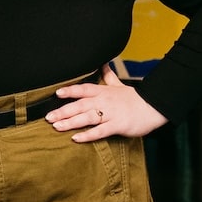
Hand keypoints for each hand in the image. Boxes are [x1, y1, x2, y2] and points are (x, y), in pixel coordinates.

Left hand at [46, 65, 166, 142]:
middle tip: (48, 117)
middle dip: (63, 111)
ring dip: (71, 122)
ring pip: (87, 117)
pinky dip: (88, 135)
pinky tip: (76, 138)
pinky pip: (100, 131)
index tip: (57, 93)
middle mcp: (104, 101)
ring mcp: (111, 113)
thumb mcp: (119, 85)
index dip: (70, 91)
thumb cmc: (134, 98)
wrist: (154, 107)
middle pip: (80, 105)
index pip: (83, 89)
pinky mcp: (118, 125)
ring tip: (57, 127)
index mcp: (103, 91)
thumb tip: (102, 63)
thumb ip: (107, 76)